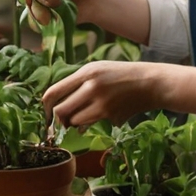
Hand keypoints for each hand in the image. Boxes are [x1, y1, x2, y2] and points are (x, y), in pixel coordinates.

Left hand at [42, 60, 163, 127]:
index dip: (46, 107)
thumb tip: (57, 106)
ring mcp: (102, 103)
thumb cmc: (121, 75)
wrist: (150, 83)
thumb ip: (77, 84)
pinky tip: (103, 114)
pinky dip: (91, 124)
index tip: (46, 114)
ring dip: (75, 123)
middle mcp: (91, 87)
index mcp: (86, 72)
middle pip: (61, 111)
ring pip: (74, 122)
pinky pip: (91, 125)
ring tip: (86, 114)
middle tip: (63, 121)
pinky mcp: (111, 116)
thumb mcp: (98, 69)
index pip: (53, 92)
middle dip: (59, 120)